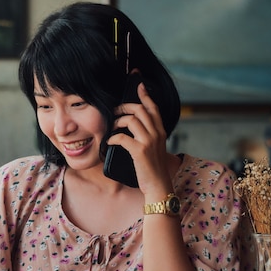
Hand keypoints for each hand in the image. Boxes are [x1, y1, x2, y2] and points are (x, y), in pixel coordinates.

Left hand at [107, 81, 172, 196]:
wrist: (159, 186)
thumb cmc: (152, 168)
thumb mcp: (154, 148)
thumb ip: (148, 135)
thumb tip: (132, 125)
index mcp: (161, 131)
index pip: (153, 108)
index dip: (145, 95)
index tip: (139, 85)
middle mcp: (157, 133)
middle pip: (140, 109)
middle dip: (125, 107)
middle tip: (115, 111)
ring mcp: (149, 141)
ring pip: (131, 119)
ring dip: (117, 121)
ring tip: (112, 127)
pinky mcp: (140, 151)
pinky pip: (122, 137)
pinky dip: (113, 138)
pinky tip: (110, 142)